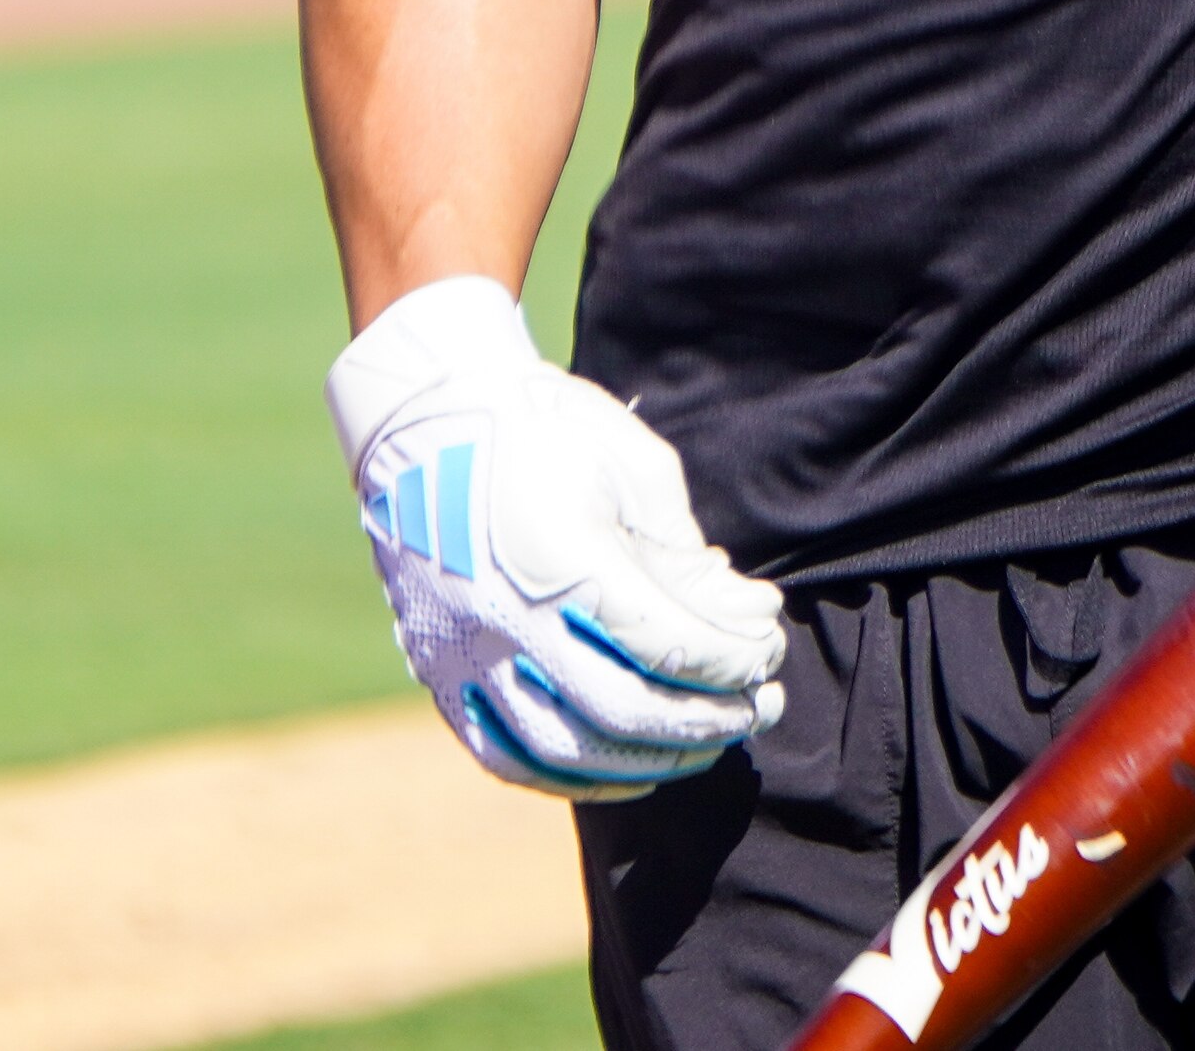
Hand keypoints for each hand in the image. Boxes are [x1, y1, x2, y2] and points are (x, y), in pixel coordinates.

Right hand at [325, 276, 789, 797]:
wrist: (427, 418)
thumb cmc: (544, 429)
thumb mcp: (634, 468)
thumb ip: (689, 556)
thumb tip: (750, 619)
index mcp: (561, 557)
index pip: (666, 642)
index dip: (730, 661)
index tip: (766, 653)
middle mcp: (506, 619)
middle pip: (625, 711)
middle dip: (707, 720)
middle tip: (758, 709)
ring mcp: (464, 655)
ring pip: (568, 751)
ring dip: (652, 761)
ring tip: (706, 744)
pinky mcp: (439, 674)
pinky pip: (508, 757)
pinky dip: (574, 777)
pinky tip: (626, 766)